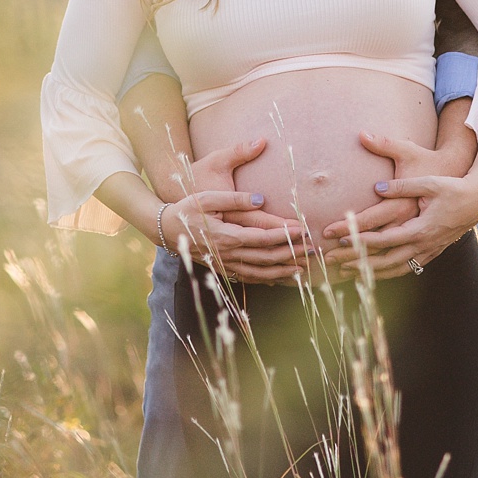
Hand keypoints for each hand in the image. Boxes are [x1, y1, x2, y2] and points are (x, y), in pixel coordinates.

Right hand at [167, 136, 312, 282]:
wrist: (165, 229)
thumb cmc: (187, 209)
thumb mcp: (207, 197)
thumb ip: (235, 198)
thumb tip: (261, 199)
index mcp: (226, 236)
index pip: (262, 238)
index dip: (284, 235)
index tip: (302, 229)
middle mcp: (228, 254)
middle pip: (266, 258)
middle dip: (291, 254)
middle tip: (312, 249)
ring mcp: (225, 264)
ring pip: (259, 273)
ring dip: (283, 271)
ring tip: (303, 268)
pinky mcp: (222, 268)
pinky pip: (249, 278)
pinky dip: (266, 279)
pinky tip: (280, 278)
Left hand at [328, 130, 477, 279]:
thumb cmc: (453, 187)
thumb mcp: (428, 182)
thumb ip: (401, 185)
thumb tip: (378, 187)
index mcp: (419, 228)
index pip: (383, 239)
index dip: (360, 240)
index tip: (340, 240)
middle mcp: (422, 244)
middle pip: (384, 260)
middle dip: (357, 262)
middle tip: (333, 264)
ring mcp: (428, 250)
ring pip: (395, 268)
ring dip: (370, 272)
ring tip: (347, 274)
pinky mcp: (432, 251)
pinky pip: (406, 267)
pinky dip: (388, 272)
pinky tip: (375, 273)